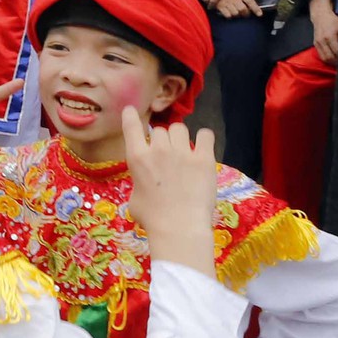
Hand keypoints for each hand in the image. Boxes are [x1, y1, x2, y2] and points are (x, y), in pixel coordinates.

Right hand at [120, 108, 216, 272]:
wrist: (179, 227)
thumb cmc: (152, 217)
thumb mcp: (134, 198)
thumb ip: (139, 181)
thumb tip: (145, 183)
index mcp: (137, 158)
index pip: (132, 127)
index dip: (131, 116)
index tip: (131, 110)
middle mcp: (159, 149)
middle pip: (161, 130)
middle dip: (163, 139)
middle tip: (168, 154)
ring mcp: (183, 152)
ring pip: (180, 129)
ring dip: (180, 137)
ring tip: (185, 150)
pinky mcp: (204, 158)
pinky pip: (206, 135)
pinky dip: (204, 138)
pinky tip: (203, 145)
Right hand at [211, 0, 261, 19]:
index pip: (250, 1)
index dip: (256, 8)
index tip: (259, 14)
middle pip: (243, 9)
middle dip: (246, 13)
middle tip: (245, 13)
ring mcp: (227, 3)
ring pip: (236, 13)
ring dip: (237, 14)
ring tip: (237, 12)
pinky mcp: (220, 7)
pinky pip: (228, 15)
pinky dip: (230, 16)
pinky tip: (230, 13)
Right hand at [309, 0, 337, 65]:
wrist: (320, 16)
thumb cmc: (332, 20)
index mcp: (330, 36)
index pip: (337, 51)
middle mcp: (322, 41)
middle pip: (330, 57)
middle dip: (337, 62)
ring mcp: (317, 43)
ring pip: (324, 58)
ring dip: (332, 62)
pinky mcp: (315, 44)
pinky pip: (321, 55)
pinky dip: (327, 59)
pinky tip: (332, 59)